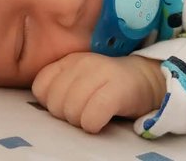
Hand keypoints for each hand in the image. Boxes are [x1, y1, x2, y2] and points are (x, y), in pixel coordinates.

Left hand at [32, 53, 165, 133]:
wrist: (145, 80)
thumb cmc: (106, 86)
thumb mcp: (78, 79)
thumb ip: (58, 86)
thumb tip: (44, 104)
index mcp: (68, 61)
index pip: (40, 87)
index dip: (49, 103)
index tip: (67, 104)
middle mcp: (82, 63)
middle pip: (55, 103)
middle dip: (66, 116)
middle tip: (83, 112)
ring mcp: (101, 73)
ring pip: (72, 111)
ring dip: (81, 122)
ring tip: (93, 115)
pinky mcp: (118, 89)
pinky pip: (92, 117)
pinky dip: (93, 124)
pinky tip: (101, 121)